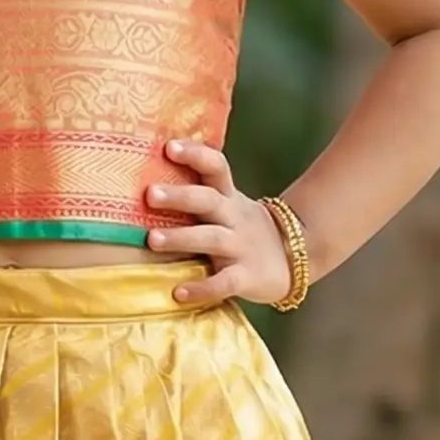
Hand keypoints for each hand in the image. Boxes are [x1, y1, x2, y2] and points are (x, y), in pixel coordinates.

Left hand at [144, 139, 295, 305]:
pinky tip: (178, 293)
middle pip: (208, 200)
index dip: (195, 155)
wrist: (294, 257)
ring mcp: (241, 247)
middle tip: (149, 194)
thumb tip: (145, 180)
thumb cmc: (242, 228)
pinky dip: (202, 288)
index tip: (169, 147)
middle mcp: (234, 217)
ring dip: (182, 237)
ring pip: (211, 238)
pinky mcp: (246, 277)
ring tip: (152, 239)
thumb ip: (198, 194)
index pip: (216, 167)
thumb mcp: (228, 204)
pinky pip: (223, 283)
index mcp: (228, 196)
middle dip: (179, 196)